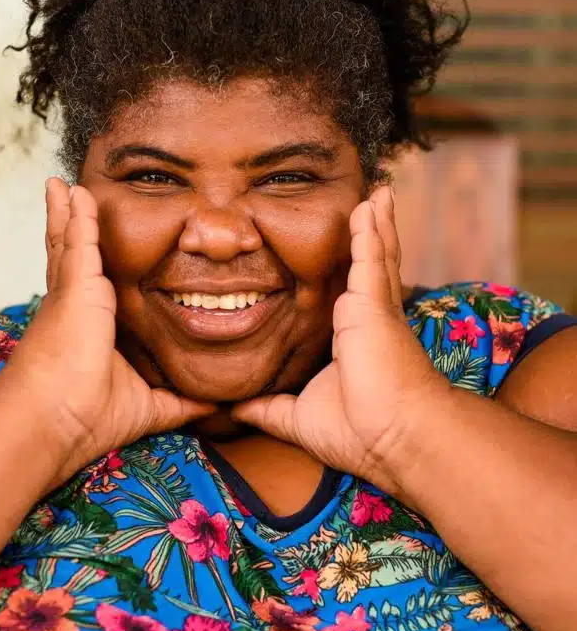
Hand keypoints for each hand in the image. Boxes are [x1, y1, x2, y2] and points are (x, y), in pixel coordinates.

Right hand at [0, 178, 214, 487]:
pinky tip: (75, 192)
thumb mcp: (148, 405)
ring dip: (69, 213)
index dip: (89, 268)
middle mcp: (75, 307)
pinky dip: (78, 214)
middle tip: (67, 200)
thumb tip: (213, 405)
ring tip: (63, 186)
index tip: (92, 255)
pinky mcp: (75, 285)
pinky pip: (78, 239)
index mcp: (88, 328)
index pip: (90, 288)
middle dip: (71, 229)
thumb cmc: (89, 416)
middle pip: (73, 257)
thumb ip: (181, 402)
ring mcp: (72, 293)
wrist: (56, 418)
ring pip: (69, 242)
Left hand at [232, 186, 449, 496]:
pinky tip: (370, 204)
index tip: (351, 255)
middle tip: (371, 206)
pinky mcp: (373, 303)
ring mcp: (373, 308)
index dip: (355, 272)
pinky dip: (370, 228)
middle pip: (368, 267)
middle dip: (369, 236)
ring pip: (374, 254)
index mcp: (352, 339)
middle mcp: (367, 319)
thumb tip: (236, 409)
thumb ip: (268, 409)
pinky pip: (370, 255)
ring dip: (374, 222)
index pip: (352, 295)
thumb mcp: (299, 418)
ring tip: (377, 194)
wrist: (393, 436)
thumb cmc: (358, 431)